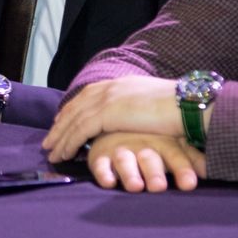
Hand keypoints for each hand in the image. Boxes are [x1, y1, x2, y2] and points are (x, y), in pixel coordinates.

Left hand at [42, 75, 184, 162]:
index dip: (74, 109)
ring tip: (51, 152)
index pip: (89, 95)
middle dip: (61, 124)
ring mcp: (106, 99)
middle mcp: (110, 88)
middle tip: (50, 140)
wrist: (186, 106)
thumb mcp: (155, 103)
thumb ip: (139, 107)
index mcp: (122, 83)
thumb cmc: (179, 109)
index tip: (64, 121)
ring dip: (60, 137)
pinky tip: (62, 154)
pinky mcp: (105, 114)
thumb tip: (139, 116)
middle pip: (77, 107)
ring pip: (74, 120)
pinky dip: (68, 143)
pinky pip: (79, 131)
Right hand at [86, 133, 205, 192]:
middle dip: (154, 173)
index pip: (175, 155)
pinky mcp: (101, 155)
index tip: (189, 184)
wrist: (117, 117)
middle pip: (149, 159)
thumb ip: (191, 157)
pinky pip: (100, 164)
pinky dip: (103, 173)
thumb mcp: (174, 143)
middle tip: (159, 187)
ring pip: (125, 161)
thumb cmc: (153, 137)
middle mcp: (142, 145)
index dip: (182, 169)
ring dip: (130, 173)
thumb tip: (210, 169)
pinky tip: (108, 182)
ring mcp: (121, 149)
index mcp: (163, 141)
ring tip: (136, 187)